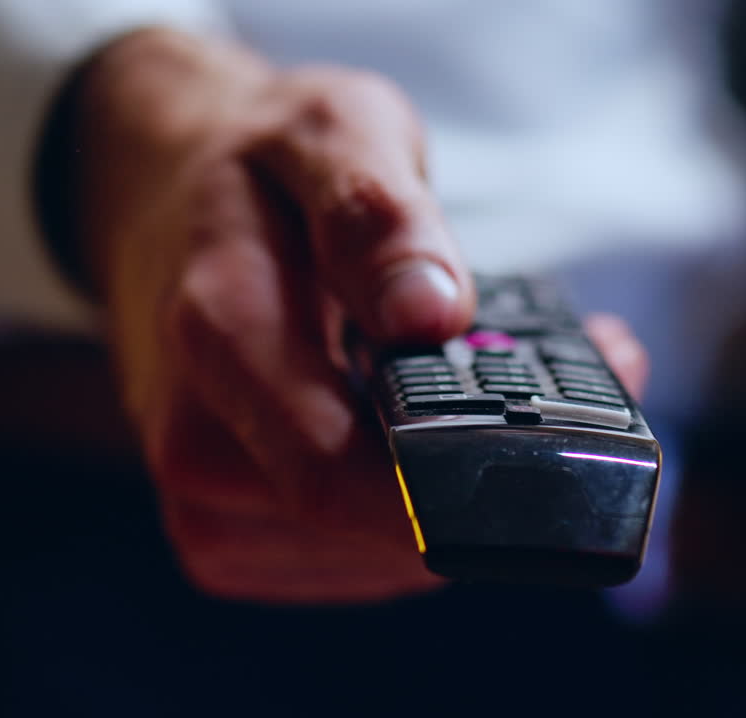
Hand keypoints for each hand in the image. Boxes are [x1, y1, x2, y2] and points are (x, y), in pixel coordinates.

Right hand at [64, 28, 648, 602]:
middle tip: (585, 391)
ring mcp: (210, 503)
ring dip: (463, 493)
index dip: (454, 492)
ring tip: (512, 397)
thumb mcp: (331, 131)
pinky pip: (356, 558)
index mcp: (218, 337)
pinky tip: (446, 438)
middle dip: (491, 477)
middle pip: (375, 526)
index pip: (332, 471)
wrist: (160, 196)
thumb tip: (429, 312)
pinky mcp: (232, 533)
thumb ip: (378, 215)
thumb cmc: (256, 164)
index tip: (556, 458)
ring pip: (379, 557)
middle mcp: (197, 443)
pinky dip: (420, 510)